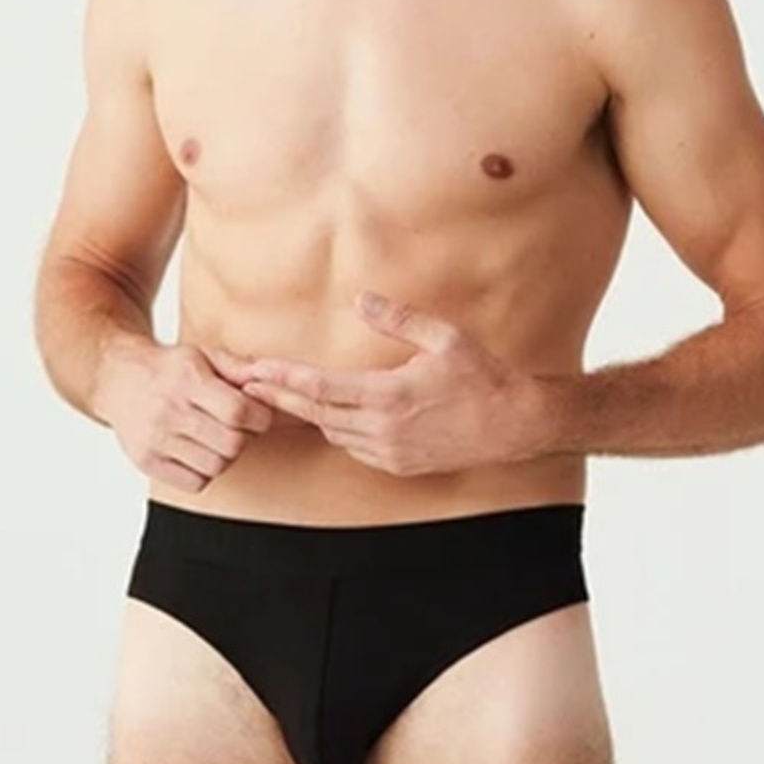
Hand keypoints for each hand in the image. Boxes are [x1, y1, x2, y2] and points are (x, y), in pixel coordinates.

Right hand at [97, 337, 277, 494]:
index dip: (258, 417)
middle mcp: (169, 409)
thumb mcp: (204, 355)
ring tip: (214, 438)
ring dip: (225, 456)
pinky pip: (195, 482)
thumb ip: (241, 367)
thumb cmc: (169, 368)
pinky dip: (204, 472)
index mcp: (187, 378)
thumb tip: (276, 376)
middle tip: (234, 427)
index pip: (239, 412)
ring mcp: (155, 438)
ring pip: (216, 466)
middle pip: (232, 444)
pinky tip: (196, 452)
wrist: (118, 379)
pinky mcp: (146, 461)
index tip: (255, 414)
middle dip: (243, 437)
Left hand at [204, 292, 539, 477]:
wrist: (515, 424)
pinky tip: (327, 416)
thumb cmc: (483, 377)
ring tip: (278, 397)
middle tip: (248, 384)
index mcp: (390, 396)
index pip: (323, 387)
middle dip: (280, 397)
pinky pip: (354, 448)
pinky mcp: (399, 464)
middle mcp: (384, 429)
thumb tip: (362, 298)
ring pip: (333, 433)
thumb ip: (398, 319)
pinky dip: (337, 430)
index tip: (258, 369)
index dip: (286, 377)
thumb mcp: (444, 338)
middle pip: (317, 413)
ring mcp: (390, 452)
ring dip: (308, 414)